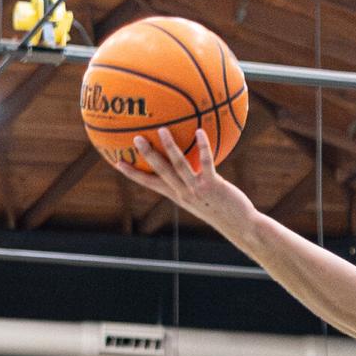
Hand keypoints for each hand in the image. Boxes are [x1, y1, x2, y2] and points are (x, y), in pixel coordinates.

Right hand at [115, 127, 255, 229]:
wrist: (239, 225)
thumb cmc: (222, 210)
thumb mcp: (202, 198)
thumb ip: (193, 184)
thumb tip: (191, 166)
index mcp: (177, 195)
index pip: (149, 183)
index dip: (133, 173)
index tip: (116, 162)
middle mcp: (183, 193)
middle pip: (159, 171)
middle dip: (146, 155)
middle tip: (135, 138)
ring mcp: (197, 189)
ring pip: (178, 166)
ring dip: (169, 147)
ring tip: (161, 130)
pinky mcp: (213, 185)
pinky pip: (206, 162)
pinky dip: (203, 146)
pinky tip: (200, 131)